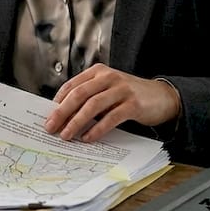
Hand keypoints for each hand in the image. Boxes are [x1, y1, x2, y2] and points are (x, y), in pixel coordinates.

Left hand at [44, 64, 180, 142]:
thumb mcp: (107, 90)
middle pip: (79, 94)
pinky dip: (97, 129)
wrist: (162, 97)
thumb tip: (63, 116)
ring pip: (93, 105)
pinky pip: (111, 117)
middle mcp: (109, 77)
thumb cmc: (130, 96)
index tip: (48, 116)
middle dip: (62, 112)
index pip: (72, 85)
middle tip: (51, 127)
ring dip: (77, 122)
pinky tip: (88, 138)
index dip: (58, 102)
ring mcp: (121, 90)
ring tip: (67, 135)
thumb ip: (89, 98)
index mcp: (98, 72)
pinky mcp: (133, 104)